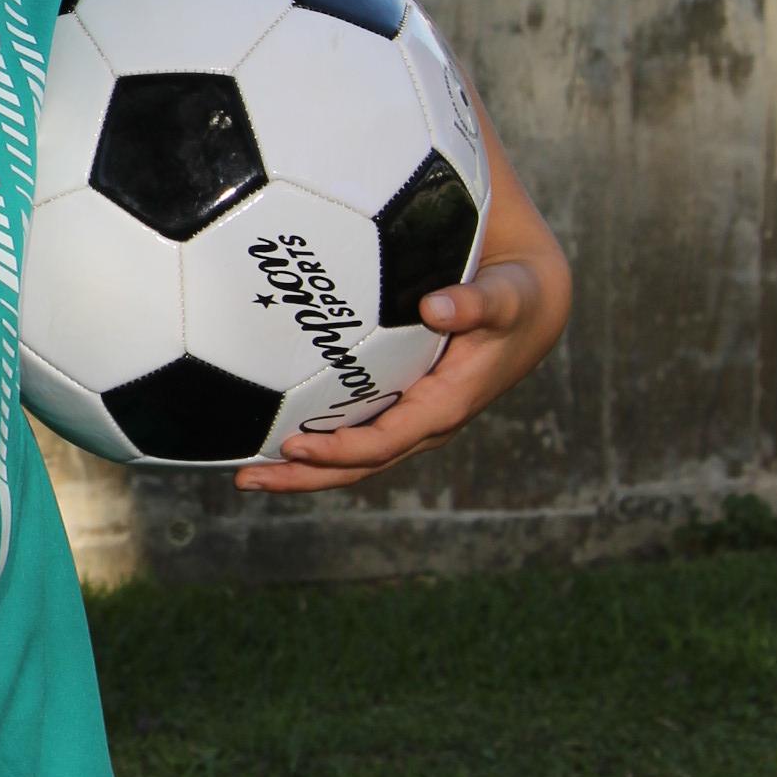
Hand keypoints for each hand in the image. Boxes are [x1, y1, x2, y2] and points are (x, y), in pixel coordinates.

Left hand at [234, 254, 564, 493]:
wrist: (530, 306)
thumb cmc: (515, 298)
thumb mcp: (506, 297)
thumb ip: (476, 303)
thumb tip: (435, 306)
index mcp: (445, 405)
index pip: (385, 441)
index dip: (340, 449)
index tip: (294, 446)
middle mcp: (424, 423)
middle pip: (358, 464)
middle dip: (305, 477)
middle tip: (247, 479)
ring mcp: (410, 418)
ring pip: (352, 456)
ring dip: (302, 469)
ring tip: (246, 473)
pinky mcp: (399, 404)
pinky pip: (353, 431)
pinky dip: (315, 440)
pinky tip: (269, 433)